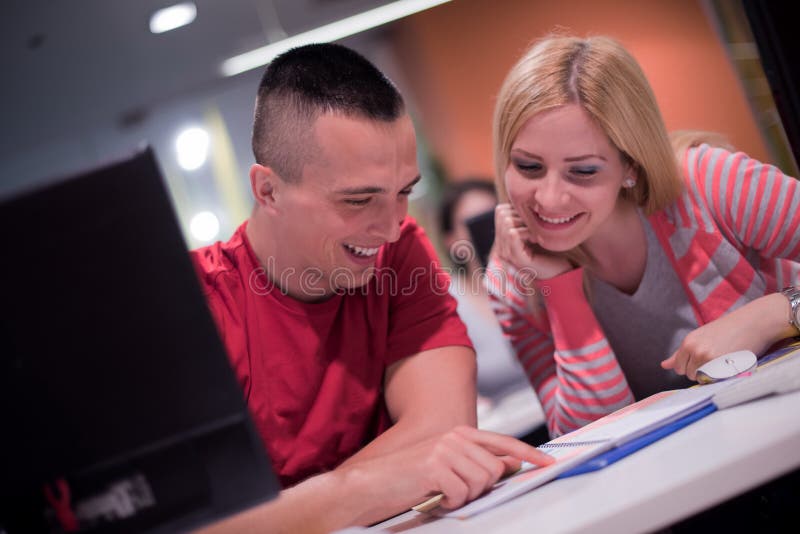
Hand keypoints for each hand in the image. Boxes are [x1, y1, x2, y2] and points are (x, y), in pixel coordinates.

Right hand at [341, 425, 553, 512]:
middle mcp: (455, 436)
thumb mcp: (447, 464)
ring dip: (464, 496)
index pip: (503, 442)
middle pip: (494, 470)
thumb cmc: (409, 477)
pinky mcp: (436, 466)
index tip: (549, 463)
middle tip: (456, 492)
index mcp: (460, 432)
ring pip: (481, 482)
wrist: (372, 483)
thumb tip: (510, 464)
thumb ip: (477, 460)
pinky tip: (435, 498)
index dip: (529, 453)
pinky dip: (450, 502)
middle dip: (481, 488)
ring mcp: (445, 449)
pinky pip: (462, 493)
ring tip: (443, 494)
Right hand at [493, 203, 571, 280]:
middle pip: (501, 214)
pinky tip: (536, 239)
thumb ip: (524, 219)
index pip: (499, 211)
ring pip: (506, 222)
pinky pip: (513, 233)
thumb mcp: (534, 231)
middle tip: (534, 228)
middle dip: (520, 216)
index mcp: (502, 241)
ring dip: (525, 224)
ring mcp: (507, 255)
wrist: (560, 272)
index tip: (531, 222)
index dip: (516, 209)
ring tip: (535, 234)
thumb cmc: (550, 250)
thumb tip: (521, 198)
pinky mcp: (516, 259)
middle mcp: (501, 249)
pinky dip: (527, 232)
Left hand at [661, 294, 794, 379]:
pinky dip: (722, 377)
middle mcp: (695, 350)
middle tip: (717, 358)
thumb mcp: (700, 337)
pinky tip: (730, 364)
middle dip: (701, 371)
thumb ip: (681, 353)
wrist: (754, 322)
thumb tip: (664, 365)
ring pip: (702, 379)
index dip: (690, 367)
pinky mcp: (723, 365)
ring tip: (723, 360)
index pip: (678, 367)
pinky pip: (715, 381)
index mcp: (688, 342)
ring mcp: (709, 358)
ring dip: (711, 375)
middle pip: (689, 375)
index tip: (703, 360)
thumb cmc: (728, 329)